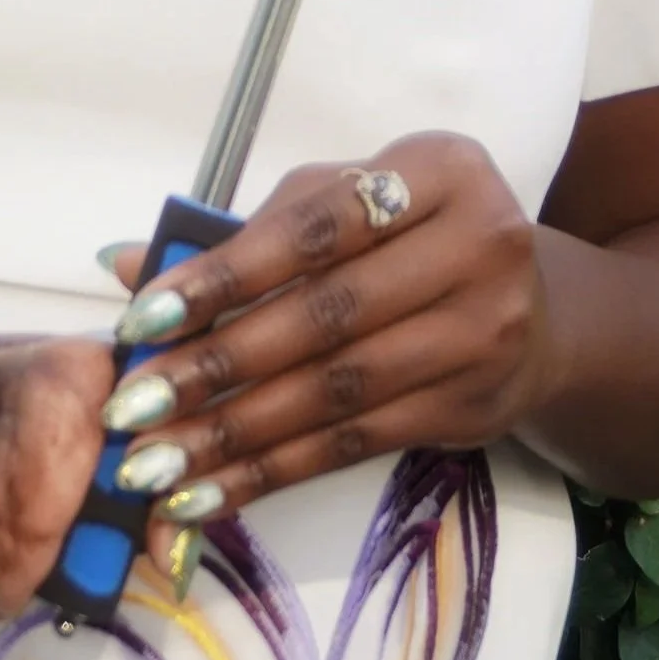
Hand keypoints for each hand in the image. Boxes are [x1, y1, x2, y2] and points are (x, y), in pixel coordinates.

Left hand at [96, 134, 554, 525]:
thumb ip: (250, 228)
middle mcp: (477, 245)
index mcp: (439, 169)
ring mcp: (483, 333)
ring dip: (235, 432)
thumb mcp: (343, 198)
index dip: (226, 273)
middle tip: (134, 403)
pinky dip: (275, 470)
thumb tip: (130, 264)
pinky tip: (211, 490)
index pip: (316, 226)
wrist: (529, 307)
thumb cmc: (406, 233)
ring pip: (337, 390)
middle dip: (218, 364)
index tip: (145, 317)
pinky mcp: (471, 408)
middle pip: (325, 315)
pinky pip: (356, 443)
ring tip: (156, 459)